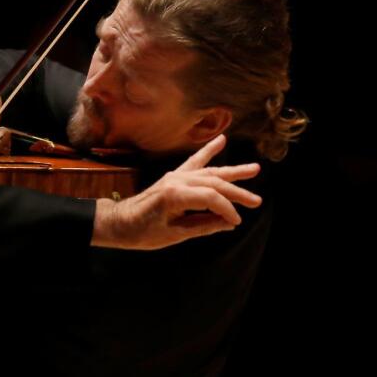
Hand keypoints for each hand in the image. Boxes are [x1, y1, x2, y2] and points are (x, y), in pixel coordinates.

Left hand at [91, 135, 262, 249]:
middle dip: (237, 192)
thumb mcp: (175, 235)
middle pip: (214, 182)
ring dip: (232, 171)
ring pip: (209, 171)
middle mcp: (176, 180)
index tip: (236, 222)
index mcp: (175, 195)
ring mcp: (174, 175)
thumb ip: (203, 226)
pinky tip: (221, 140)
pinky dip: (208, 151)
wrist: (119, 222)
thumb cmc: (143, 233)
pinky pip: (194, 162)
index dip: (227, 210)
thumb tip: (229, 222)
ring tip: (254, 169)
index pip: (212, 198)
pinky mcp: (173, 176)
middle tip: (257, 201)